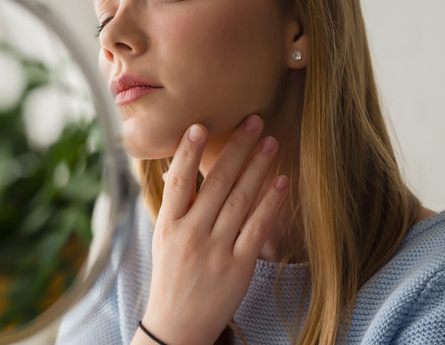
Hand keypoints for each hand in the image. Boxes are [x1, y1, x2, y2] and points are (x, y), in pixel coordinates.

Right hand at [135, 115, 287, 344]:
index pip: (178, 181)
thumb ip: (176, 205)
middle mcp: (190, 234)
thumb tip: (179, 166)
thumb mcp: (164, 238)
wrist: (177, 325)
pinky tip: (281, 182)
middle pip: (216, 183)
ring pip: (239, 201)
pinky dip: (270, 204)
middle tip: (254, 120)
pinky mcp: (238, 267)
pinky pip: (257, 229)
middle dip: (237, 149)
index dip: (188, 152)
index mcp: (168, 225)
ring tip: (271, 142)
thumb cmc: (171, 275)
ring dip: (258, 168)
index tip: (200, 125)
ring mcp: (215, 251)